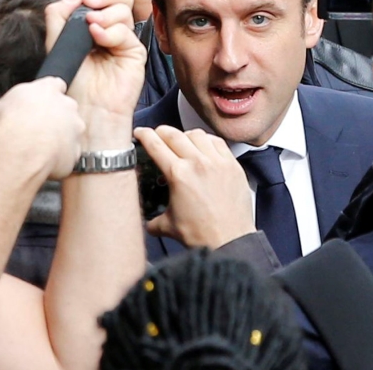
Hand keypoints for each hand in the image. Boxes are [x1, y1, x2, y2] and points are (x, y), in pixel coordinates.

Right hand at [0, 77, 84, 181]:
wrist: (20, 149)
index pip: (55, 85)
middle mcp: (67, 106)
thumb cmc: (8, 124)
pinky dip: (60, 158)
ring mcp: (74, 129)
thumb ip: (12, 105)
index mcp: (47, 90)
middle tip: (37, 129)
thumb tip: (6, 111)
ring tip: (39, 149)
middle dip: (55, 118)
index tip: (42, 102)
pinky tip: (43, 161)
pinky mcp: (75, 151)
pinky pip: (69, 154)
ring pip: (71, 132)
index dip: (48, 95)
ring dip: (60, 138)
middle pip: (66, 109)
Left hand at [45, 0, 145, 148]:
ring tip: (91, 29)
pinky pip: (127, 32)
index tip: (83, 0)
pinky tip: (98, 39)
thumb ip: (60, 16)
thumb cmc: (73, 83)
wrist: (86, 109)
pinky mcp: (135, 53)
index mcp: (95, 26)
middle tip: (90, 5)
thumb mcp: (57, 44)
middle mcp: (112, 31)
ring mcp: (125, 41)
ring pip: (124, 11)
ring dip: (105, 15)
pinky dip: (110, 31)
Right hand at [135, 126, 255, 248]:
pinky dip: (208, 140)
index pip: (156, 145)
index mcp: (178, 175)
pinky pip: (218, 142)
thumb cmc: (204, 234)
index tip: (140, 133)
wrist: (230, 241)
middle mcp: (198, 163)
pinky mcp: (232, 165)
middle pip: (174, 134)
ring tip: (182, 141)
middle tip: (157, 134)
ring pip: (197, 134)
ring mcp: (217, 162)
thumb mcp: (169, 226)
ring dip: (185, 135)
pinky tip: (204, 146)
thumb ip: (153, 220)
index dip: (144, 135)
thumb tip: (148, 221)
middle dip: (161, 131)